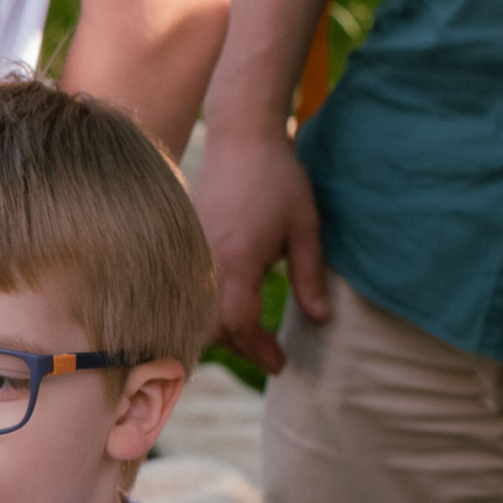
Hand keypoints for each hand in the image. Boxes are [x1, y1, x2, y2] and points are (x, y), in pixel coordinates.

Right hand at [192, 125, 329, 376]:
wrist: (241, 139)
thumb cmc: (278, 180)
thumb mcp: (306, 227)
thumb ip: (310, 275)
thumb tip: (319, 318)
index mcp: (239, 260)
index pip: (239, 323)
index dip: (259, 350)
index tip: (280, 363)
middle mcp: (206, 261)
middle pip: (210, 327)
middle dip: (238, 346)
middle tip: (268, 352)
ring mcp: (190, 253)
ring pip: (194, 312)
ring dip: (220, 330)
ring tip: (250, 333)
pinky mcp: (183, 246)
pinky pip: (188, 291)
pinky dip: (205, 308)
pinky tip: (227, 307)